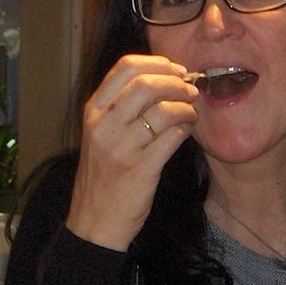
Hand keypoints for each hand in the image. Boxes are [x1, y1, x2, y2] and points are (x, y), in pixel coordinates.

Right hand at [65, 54, 198, 250]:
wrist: (94, 221)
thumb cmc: (103, 177)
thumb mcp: (101, 134)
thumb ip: (123, 107)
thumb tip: (163, 80)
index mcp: (94, 111)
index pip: (125, 67)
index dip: (157, 63)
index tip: (176, 70)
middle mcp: (104, 124)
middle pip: (146, 82)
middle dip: (176, 82)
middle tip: (190, 89)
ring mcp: (122, 146)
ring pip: (163, 108)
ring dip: (186, 106)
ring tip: (191, 112)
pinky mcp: (141, 168)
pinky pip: (173, 137)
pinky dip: (186, 129)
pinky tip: (187, 131)